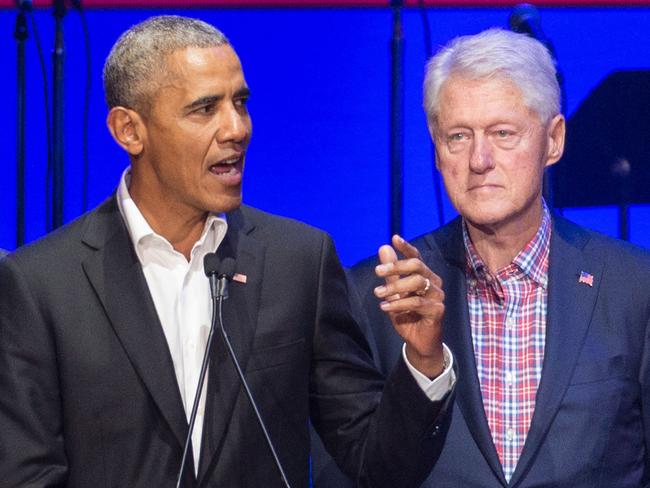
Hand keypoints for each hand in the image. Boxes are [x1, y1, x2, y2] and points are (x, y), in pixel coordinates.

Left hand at [374, 235, 444, 378]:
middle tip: (377, 272)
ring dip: (395, 287)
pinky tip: (385, 307)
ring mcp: (438, 296)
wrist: (418, 342)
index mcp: (425, 275)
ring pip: (417, 283)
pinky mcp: (438, 310)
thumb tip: (384, 248)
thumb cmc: (407, 315)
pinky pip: (416, 302)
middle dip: (396, 266)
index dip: (406, 247)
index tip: (394, 238)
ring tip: (378, 294)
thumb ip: (390, 273)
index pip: (416, 257)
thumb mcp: (394, 293)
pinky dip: (398, 304)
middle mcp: (434, 282)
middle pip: (417, 266)